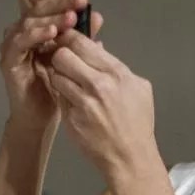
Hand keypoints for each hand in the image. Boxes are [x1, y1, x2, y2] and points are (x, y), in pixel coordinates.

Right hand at [0, 0, 103, 129]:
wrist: (41, 117)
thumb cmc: (57, 86)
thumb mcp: (74, 58)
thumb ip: (83, 37)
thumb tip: (97, 16)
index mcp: (37, 27)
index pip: (44, 2)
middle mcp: (22, 32)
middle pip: (37, 8)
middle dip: (59, 3)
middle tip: (79, 1)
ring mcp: (13, 45)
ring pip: (28, 22)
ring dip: (50, 18)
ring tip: (70, 18)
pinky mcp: (9, 61)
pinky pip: (20, 43)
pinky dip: (35, 35)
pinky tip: (52, 33)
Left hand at [47, 30, 158, 175]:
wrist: (130, 157)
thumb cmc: (138, 122)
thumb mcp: (139, 88)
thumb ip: (117, 67)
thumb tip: (98, 48)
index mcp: (116, 73)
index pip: (82, 43)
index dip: (70, 37)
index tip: (67, 39)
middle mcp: (98, 85)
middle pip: (62, 55)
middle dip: (60, 55)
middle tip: (63, 60)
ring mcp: (82, 103)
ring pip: (56, 75)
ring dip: (58, 76)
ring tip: (67, 81)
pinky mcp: (71, 118)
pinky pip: (58, 96)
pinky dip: (62, 95)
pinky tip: (70, 99)